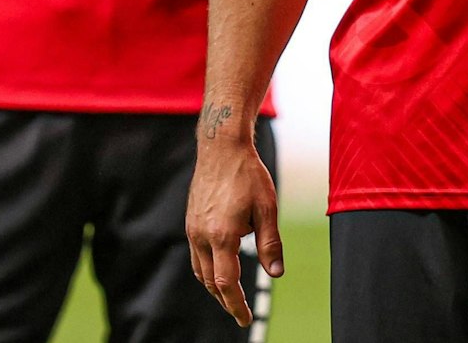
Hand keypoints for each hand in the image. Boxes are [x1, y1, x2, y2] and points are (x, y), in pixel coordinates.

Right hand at [186, 125, 283, 326]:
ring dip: (215, 286)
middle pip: (211, 282)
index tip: (245, 319)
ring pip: (201, 270)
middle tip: (240, 312)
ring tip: (230, 295)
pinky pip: (197, 254)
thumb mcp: (267, 208)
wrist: (221, 147)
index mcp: (222, 235)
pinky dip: (208, 268)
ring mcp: (193, 227)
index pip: (227, 283)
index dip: (236, 305)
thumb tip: (276, 273)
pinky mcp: (191, 220)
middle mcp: (202, 235)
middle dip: (226, 300)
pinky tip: (220, 266)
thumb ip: (271, 244)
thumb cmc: (247, 174)